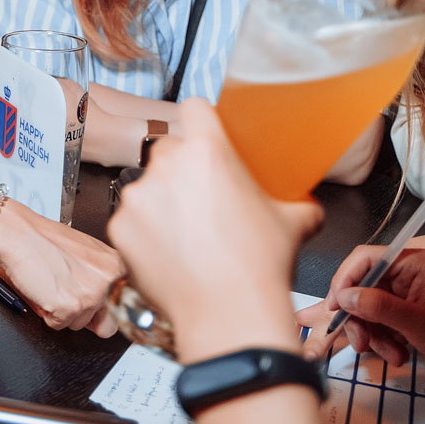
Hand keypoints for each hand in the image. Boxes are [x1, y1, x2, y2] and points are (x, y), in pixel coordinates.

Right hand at [0, 201, 124, 336]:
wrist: (18, 234)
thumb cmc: (45, 239)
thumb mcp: (88, 253)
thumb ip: (103, 278)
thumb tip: (108, 306)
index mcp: (117, 266)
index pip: (128, 307)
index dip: (108, 310)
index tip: (102, 307)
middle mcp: (108, 281)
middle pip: (107, 324)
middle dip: (88, 317)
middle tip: (71, 295)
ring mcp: (90, 296)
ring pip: (79, 324)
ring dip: (64, 311)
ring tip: (53, 284)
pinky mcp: (67, 308)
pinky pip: (58, 324)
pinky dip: (47, 312)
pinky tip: (44, 290)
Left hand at [107, 99, 323, 360]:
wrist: (229, 316)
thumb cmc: (261, 266)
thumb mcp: (295, 221)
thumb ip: (296, 200)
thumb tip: (305, 204)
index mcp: (208, 152)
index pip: (194, 107)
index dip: (202, 121)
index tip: (206, 134)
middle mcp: (166, 166)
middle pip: (169, 150)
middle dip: (183, 168)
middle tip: (204, 198)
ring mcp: (137, 197)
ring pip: (148, 187)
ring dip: (163, 202)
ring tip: (188, 235)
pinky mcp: (119, 227)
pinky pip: (132, 220)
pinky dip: (145, 233)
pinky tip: (171, 254)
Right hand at [302, 249, 424, 387]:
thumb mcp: (417, 323)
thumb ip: (377, 306)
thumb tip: (343, 297)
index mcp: (411, 264)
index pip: (364, 259)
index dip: (344, 281)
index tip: (336, 308)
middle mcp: (406, 274)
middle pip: (362, 288)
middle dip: (360, 318)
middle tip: (361, 343)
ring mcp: (406, 294)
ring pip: (368, 309)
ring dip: (374, 335)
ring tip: (392, 355)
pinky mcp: (407, 313)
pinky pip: (380, 322)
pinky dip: (383, 340)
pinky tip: (398, 355)